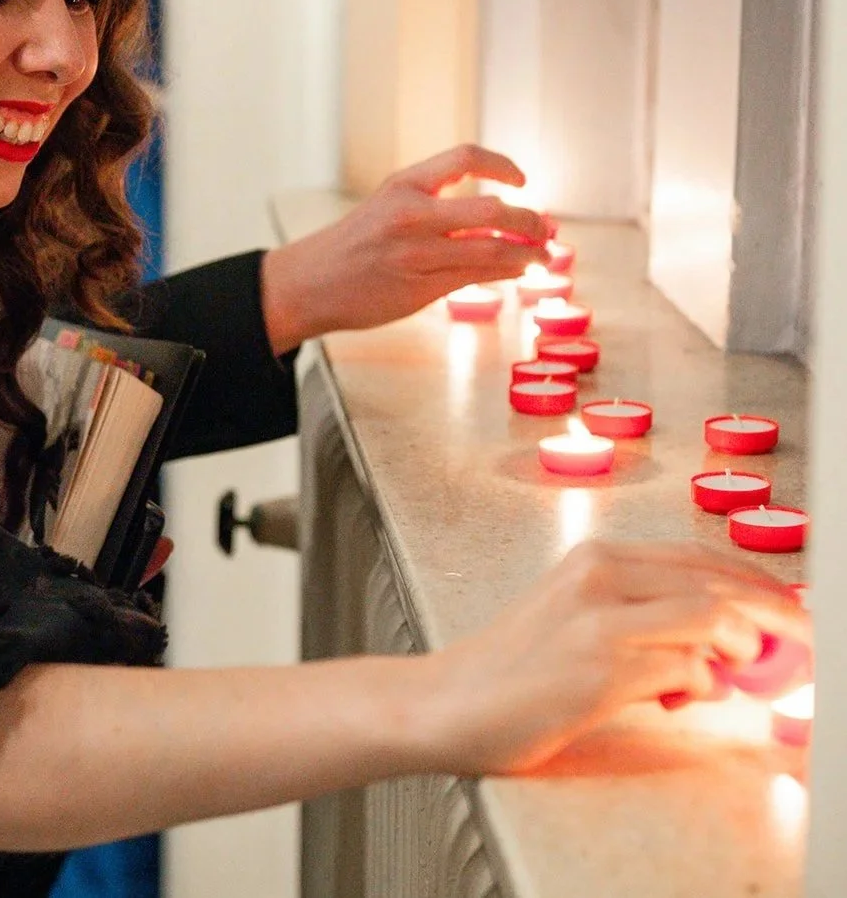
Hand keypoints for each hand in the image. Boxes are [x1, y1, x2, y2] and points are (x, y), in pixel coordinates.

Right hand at [261, 144, 549, 353]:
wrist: (308, 284)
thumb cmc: (352, 245)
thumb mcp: (387, 207)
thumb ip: (433, 204)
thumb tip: (494, 212)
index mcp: (403, 185)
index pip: (465, 158)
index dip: (502, 165)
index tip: (522, 179)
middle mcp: (411, 215)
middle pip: (490, 210)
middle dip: (528, 219)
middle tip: (544, 226)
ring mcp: (416, 254)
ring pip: (491, 249)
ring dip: (527, 251)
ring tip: (542, 253)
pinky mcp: (421, 288)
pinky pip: (477, 277)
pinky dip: (506, 271)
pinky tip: (516, 269)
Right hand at [417, 540, 811, 775]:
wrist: (450, 699)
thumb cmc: (515, 666)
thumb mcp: (577, 615)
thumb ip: (640, 614)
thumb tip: (718, 636)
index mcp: (596, 556)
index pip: (697, 557)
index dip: (753, 582)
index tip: (789, 606)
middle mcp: (600, 573)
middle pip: (715, 581)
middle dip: (773, 612)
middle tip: (805, 638)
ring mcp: (599, 618)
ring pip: (708, 618)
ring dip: (739, 650)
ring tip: (735, 674)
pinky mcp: (598, 666)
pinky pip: (682, 667)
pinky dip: (700, 684)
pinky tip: (681, 696)